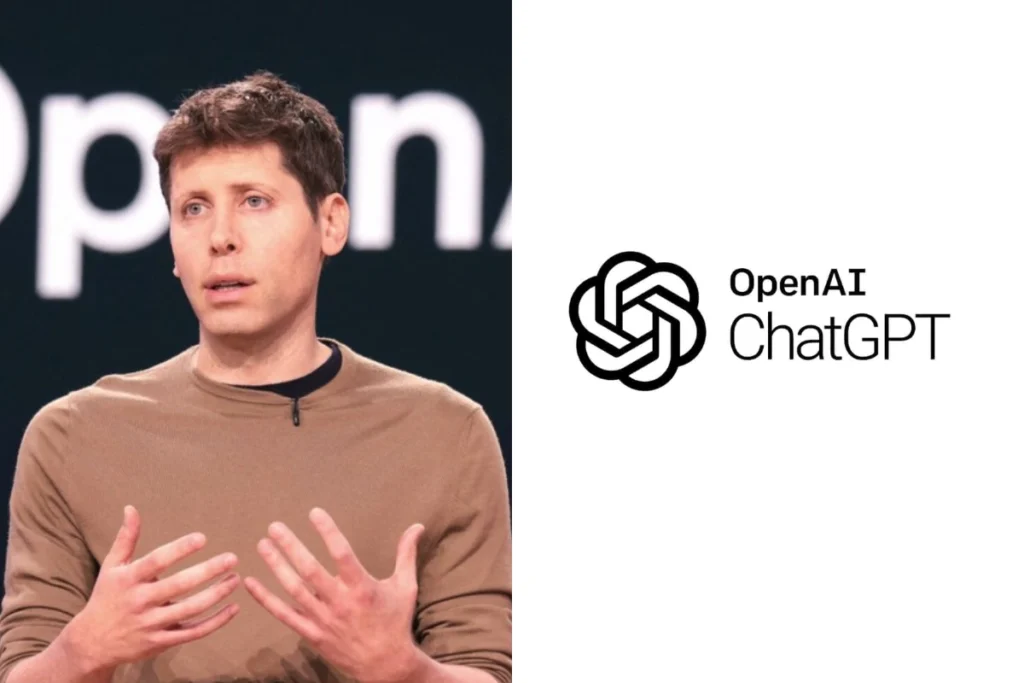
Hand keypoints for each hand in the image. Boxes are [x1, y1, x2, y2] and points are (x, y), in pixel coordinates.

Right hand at [65, 505, 241, 672]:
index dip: (179, 549)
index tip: (202, 538)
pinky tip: (233, 609)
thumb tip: (131, 508)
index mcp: (128, 579)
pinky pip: (192, 633)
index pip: (156, 561)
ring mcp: (151, 624)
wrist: (92, 642)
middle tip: (232, 558)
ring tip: (235, 579)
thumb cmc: (107, 597)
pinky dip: (215, 623)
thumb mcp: (112, 567)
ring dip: (216, 595)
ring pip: (189, 610)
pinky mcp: (160, 642)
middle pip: (178, 586)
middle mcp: (140, 601)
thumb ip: (126, 538)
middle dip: (207, 571)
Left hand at [243, 508, 425, 682]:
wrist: (386, 665)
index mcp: (362, 587)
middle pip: (310, 570)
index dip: (328, 531)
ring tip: (263, 545)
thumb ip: (406, 554)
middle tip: (275, 526)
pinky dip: (266, 599)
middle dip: (291, 546)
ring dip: (276, 566)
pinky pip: (284, 615)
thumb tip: (417, 527)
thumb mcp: (405, 586)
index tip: (314, 512)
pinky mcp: (312, 634)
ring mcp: (323, 619)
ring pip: (294, 590)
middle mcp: (340, 602)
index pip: (341, 553)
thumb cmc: (396, 622)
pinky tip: (251, 582)